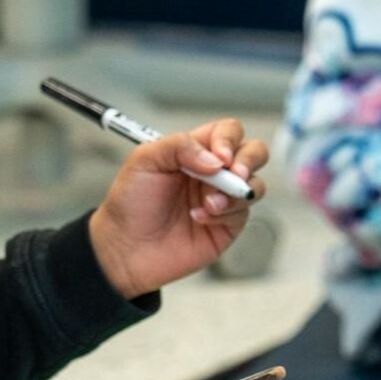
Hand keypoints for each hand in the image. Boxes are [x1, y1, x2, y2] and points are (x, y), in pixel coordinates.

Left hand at [88, 118, 269, 300]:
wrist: (124, 247)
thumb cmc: (129, 203)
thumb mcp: (144, 160)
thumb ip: (179, 146)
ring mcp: (222, 199)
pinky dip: (224, 213)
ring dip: (235, 192)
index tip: (220, 156)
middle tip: (233, 174)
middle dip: (248, 161)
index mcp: (193, 151)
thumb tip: (216, 159)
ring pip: (255, 184)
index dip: (229, 139)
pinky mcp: (226, 226)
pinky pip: (243, 213)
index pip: (227, 132)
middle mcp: (212, 172)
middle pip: (253, 153)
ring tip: (208, 203)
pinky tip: (199, 217)